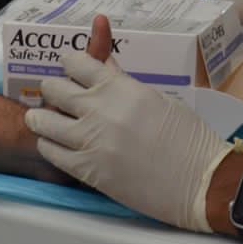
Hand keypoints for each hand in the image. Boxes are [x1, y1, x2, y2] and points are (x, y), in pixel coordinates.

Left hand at [24, 51, 232, 232]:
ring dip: (44, 118)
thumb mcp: (156, 98)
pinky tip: (59, 145)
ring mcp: (90, 140)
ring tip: (52, 123)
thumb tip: (101, 61)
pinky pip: (49, 151)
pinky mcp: (86, 170)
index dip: (71, 66)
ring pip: (41, 120)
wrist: (201, 182)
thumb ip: (121, 81)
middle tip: (62, 100)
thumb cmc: (188, 138)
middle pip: (52, 88)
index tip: (73, 73)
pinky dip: (50, 145)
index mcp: (120, 88)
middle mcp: (99, 110)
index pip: (74, 62)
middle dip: (55, 91)